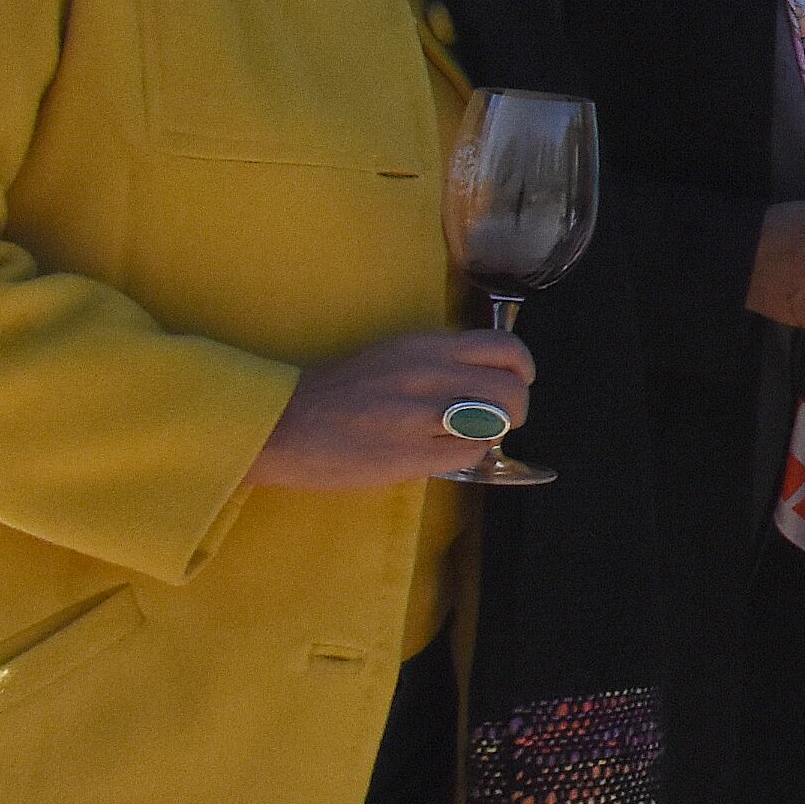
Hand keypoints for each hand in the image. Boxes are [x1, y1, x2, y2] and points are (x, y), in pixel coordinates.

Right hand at [250, 330, 536, 491]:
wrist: (283, 424)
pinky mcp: (407, 454)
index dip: (522, 369)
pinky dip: (470, 456)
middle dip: (516, 409)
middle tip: (500, 419)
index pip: (503, 348)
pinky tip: (446, 453)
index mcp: (424, 347)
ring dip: (495, 433)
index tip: (517, 381)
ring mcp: (418, 415)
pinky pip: (469, 454)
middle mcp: (427, 375)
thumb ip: (440, 363)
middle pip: (511, 391)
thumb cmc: (339, 393)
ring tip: (470, 435)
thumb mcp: (393, 357)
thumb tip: (487, 379)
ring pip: (496, 422)